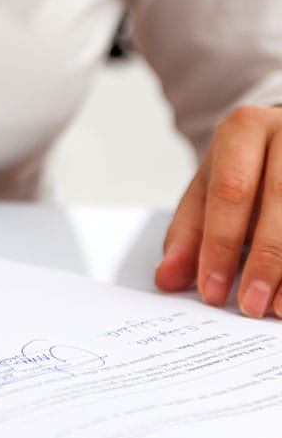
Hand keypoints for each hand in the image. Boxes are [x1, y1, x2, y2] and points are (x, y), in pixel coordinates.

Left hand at [156, 105, 281, 316]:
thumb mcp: (206, 191)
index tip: (212, 291)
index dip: (220, 246)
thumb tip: (167, 278)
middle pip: (279, 201)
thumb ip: (187, 234)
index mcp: (244, 130)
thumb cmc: (243, 169)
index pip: (231, 192)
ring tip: (277, 307)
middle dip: (264, 262)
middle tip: (249, 305)